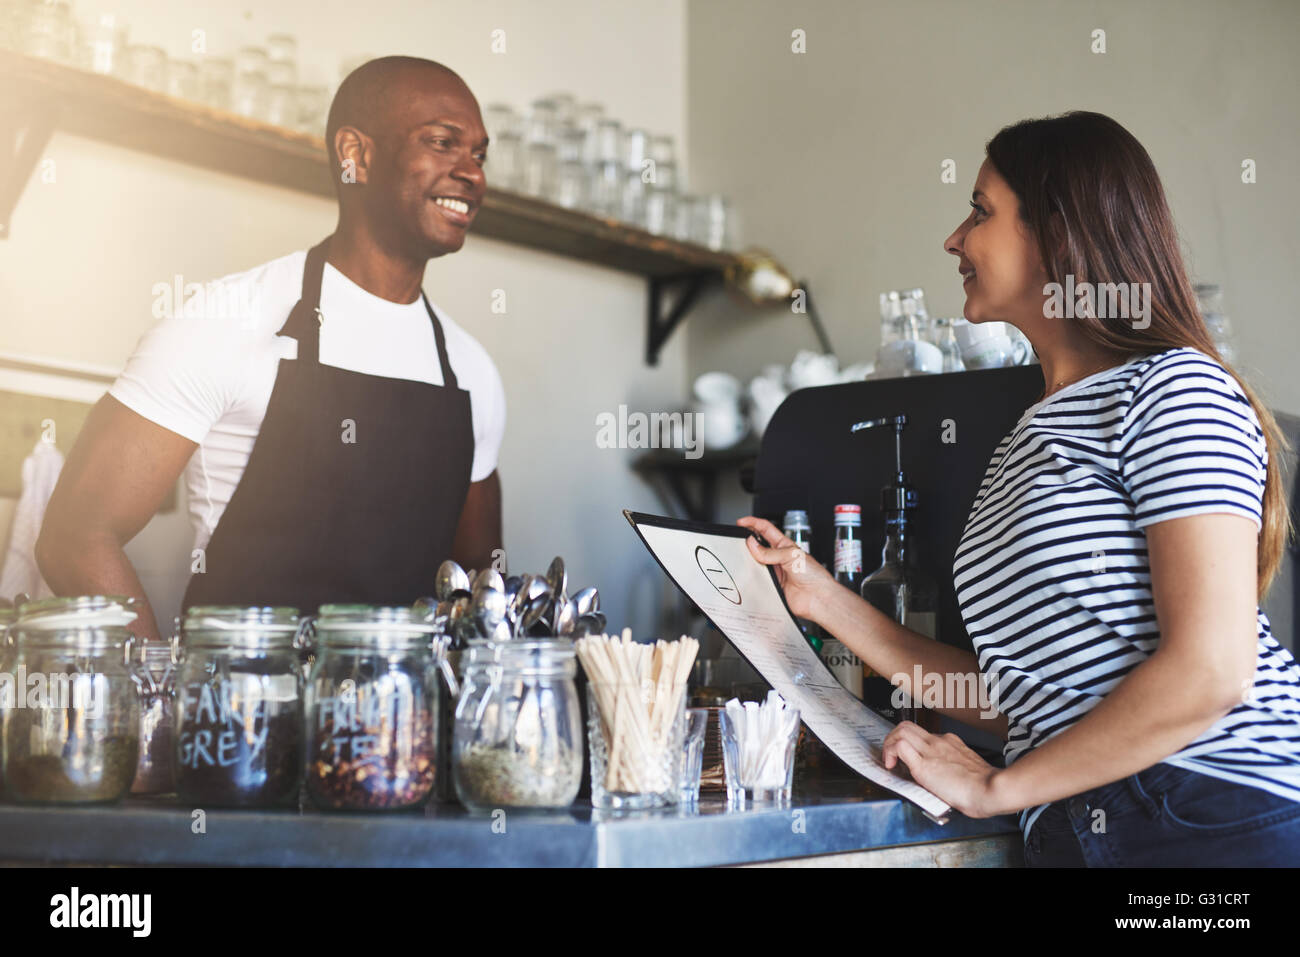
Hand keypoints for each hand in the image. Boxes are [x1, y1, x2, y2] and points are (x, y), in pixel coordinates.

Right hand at [737, 515, 833, 620]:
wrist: (818, 598)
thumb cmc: (814, 575)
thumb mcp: (792, 556)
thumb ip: (770, 552)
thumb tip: (753, 544)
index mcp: (784, 546)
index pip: (766, 529)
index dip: (753, 523)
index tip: (741, 522)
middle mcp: (778, 558)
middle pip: (758, 546)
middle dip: (747, 542)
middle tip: (737, 541)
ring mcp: (774, 572)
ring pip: (755, 563)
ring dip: (748, 561)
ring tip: (742, 558)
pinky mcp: (771, 585)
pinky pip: (757, 580)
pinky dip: (751, 578)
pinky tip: (749, 576)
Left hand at [881, 721, 1007, 817]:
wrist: (992, 790)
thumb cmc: (985, 787)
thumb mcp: (969, 769)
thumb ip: (955, 767)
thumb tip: (947, 778)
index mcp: (951, 743)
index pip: (923, 734)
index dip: (910, 743)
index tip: (907, 755)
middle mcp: (940, 742)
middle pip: (907, 726)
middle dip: (893, 737)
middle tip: (892, 753)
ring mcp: (931, 751)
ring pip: (901, 731)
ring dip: (889, 743)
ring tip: (890, 759)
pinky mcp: (924, 765)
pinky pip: (900, 747)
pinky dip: (890, 752)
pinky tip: (892, 765)